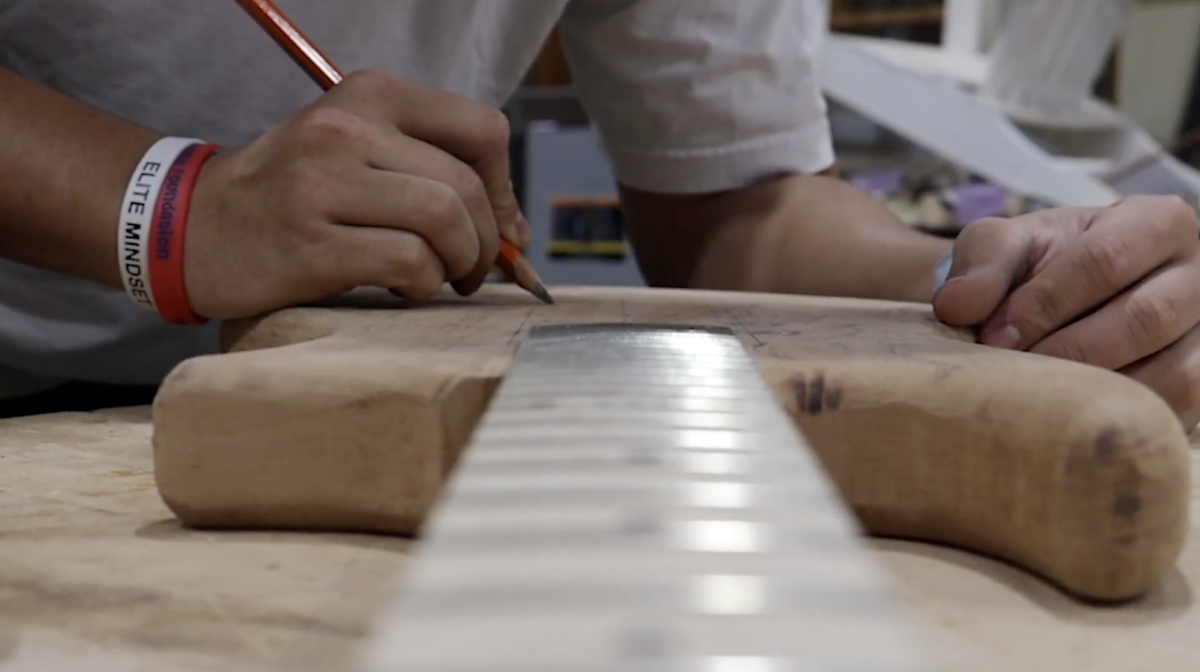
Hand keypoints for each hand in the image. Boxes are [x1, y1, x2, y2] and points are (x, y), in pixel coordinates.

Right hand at [185, 69, 531, 319]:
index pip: (481, 131)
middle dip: (486, 240)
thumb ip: (430, 173)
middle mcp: (348, 128)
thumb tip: (514, 232)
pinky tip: (401, 288)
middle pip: (464, 185)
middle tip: (472, 270)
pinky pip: (407, 262)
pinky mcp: (310, 243)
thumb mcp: (356, 151)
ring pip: (442, 219)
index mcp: (370, 95)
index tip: (498, 228)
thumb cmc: (291, 194)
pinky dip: (422, 285)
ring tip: (440, 278)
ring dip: (458, 263)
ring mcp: (324, 183)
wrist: (191, 225)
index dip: (503, 189)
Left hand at [933, 195, 1199, 427]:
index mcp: (1157, 221)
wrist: (1051, 303)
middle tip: (1015, 371)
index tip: (994, 337)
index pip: (1104, 260)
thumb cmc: (1035, 268)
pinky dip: (1121, 419)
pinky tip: (1072, 417)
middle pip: (1145, 318)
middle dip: (1068, 351)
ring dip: (1098, 392)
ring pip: (1175, 374)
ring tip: (1042, 397)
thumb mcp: (1002, 246)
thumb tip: (956, 306)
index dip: (1043, 303)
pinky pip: (1179, 412)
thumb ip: (979, 264)